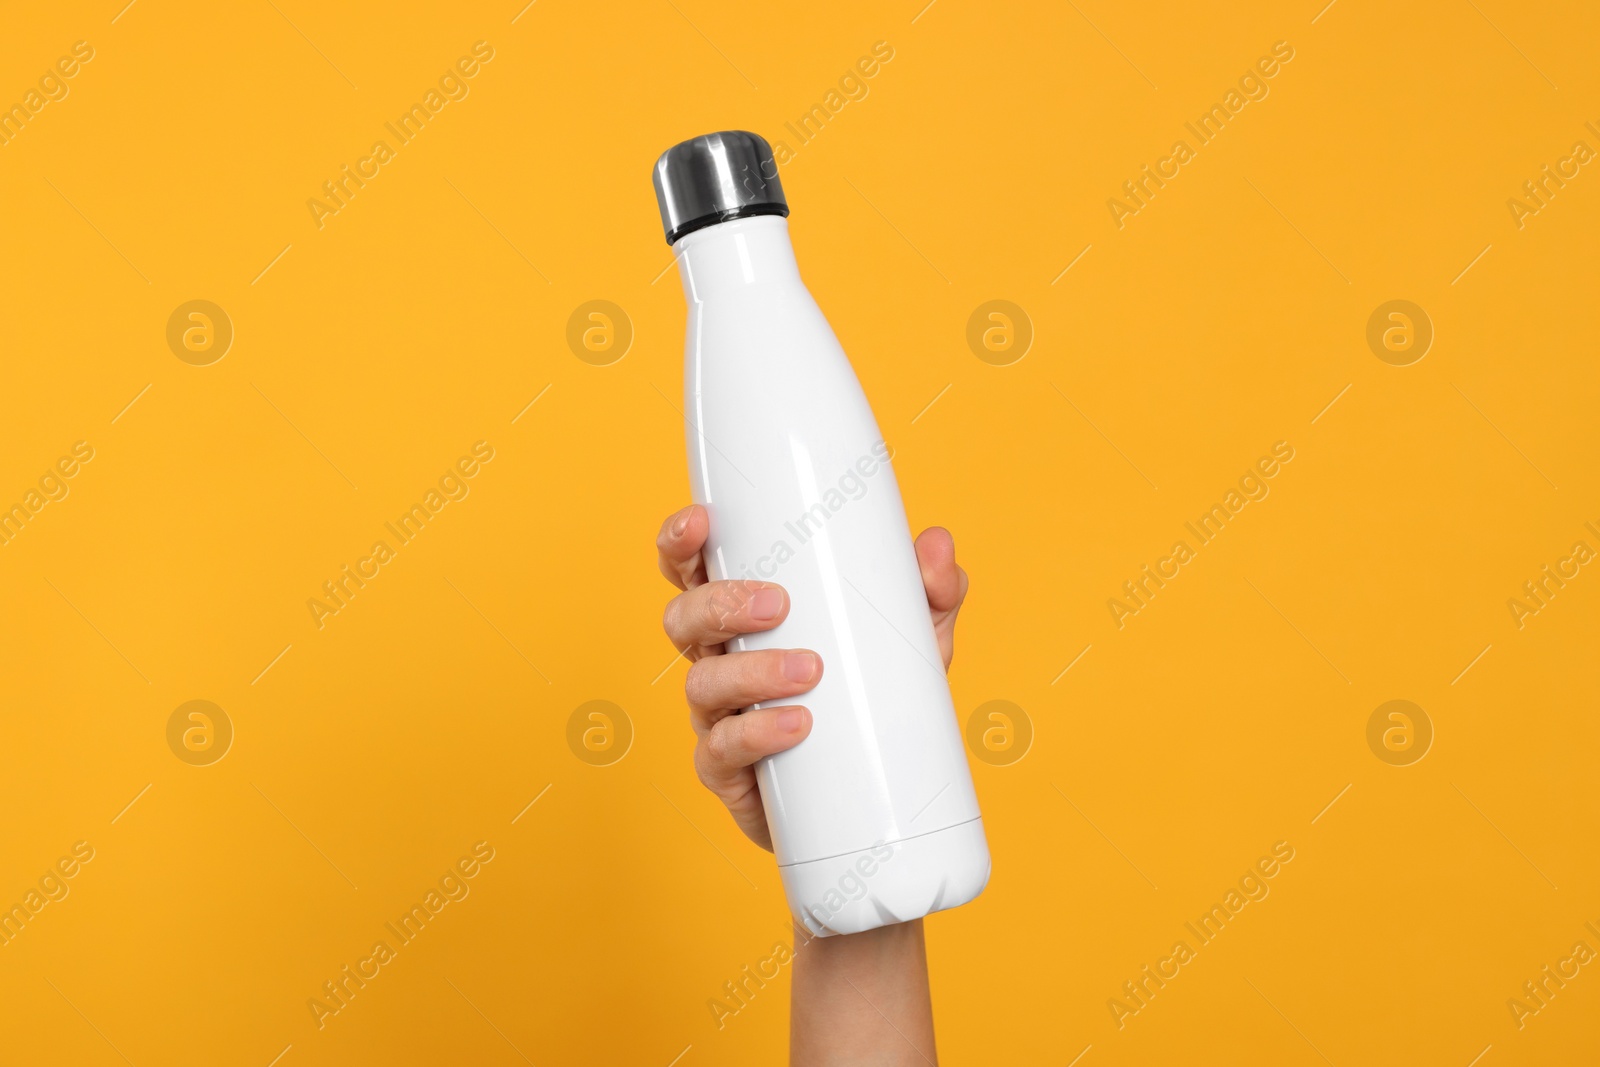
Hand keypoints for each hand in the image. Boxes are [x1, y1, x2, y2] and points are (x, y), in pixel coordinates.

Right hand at [656, 504, 968, 850]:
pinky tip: (796, 726)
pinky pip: (721, 750)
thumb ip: (930, 589)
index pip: (694, 570)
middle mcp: (720, 660)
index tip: (701, 522)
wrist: (873, 798)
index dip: (681, 542)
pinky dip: (755, 734)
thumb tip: (936, 545)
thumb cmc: (874, 698)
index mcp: (744, 617)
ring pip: (702, 683)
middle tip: (778, 605)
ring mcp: (718, 717)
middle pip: (684, 619)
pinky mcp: (728, 772)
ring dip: (750, 672)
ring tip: (809, 670)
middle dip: (720, 604)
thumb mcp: (912, 639)